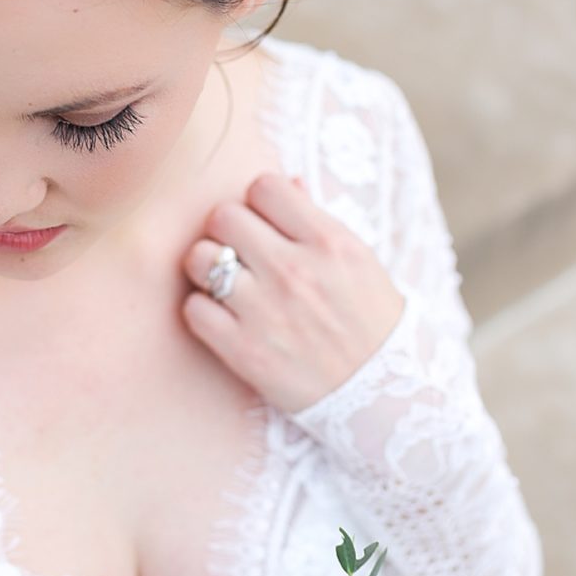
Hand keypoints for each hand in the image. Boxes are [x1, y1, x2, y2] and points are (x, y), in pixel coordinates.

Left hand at [180, 172, 404, 414]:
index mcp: (328, 242)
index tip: (266, 222)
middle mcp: (295, 271)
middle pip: (223, 216)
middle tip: (241, 252)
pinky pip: (194, 309)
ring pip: (200, 258)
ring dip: (207, 267)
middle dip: (228, 230)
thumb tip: (285, 182)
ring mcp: (266, 311)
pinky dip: (202, 310)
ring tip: (225, 282)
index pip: (264, 186)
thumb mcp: (358, 261)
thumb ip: (316, 218)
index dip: (259, 202)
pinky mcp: (244, 351)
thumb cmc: (369, 320)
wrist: (382, 394)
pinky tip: (223, 316)